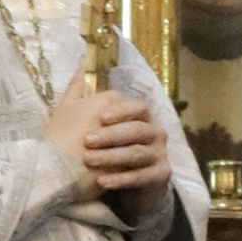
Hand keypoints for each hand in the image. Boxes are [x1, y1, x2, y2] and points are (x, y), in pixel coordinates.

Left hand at [47, 74, 171, 205]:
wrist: (116, 184)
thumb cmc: (101, 147)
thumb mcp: (87, 115)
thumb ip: (85, 87)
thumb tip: (82, 56)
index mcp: (141, 116)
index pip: (137, 107)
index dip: (121, 112)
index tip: (100, 119)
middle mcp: (154, 132)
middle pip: (138, 130)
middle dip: (112, 136)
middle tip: (88, 143)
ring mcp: (159, 154)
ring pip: (138, 153)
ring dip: (112, 157)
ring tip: (90, 162)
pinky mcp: (159, 176)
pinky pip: (143, 176)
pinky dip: (122, 179)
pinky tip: (102, 182)